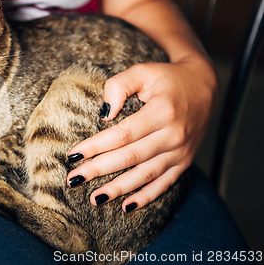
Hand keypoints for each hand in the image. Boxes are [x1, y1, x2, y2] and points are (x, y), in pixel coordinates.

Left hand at [66, 56, 216, 210]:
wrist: (204, 87)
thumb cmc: (167, 78)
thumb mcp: (142, 71)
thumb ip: (119, 86)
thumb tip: (104, 115)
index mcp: (162, 111)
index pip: (123, 134)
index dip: (96, 146)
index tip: (73, 155)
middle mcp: (173, 135)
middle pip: (130, 158)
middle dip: (98, 170)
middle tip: (73, 180)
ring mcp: (180, 152)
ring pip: (145, 175)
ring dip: (118, 189)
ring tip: (94, 198)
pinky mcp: (184, 162)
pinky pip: (164, 184)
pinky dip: (146, 197)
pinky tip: (126, 207)